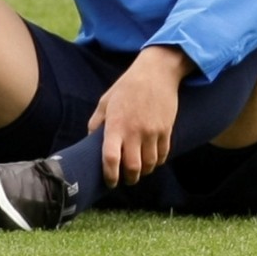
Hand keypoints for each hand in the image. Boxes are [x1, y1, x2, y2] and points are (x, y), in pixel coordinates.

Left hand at [87, 45, 193, 187]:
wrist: (156, 73)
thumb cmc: (127, 86)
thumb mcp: (106, 100)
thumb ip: (96, 122)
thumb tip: (90, 140)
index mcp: (116, 124)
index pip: (111, 159)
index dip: (110, 176)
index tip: (110, 182)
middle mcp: (134, 131)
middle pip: (133, 168)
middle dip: (129, 179)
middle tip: (126, 179)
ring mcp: (152, 132)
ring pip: (149, 164)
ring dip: (144, 171)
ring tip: (139, 170)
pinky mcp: (166, 130)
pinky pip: (163, 155)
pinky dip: (157, 162)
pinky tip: (151, 159)